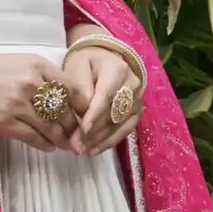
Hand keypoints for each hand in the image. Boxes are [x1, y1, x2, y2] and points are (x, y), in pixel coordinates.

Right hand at [0, 52, 80, 150]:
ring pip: (51, 127)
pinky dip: (45, 144)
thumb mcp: (20, 62)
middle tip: (77, 136)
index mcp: (37, 65)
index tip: (84, 116)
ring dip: (61, 139)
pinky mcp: (4, 123)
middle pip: (63, 110)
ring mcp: (17, 104)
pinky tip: (49, 146)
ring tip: (65, 144)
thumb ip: (43, 76)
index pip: (71, 89)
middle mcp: (31, 83)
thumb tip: (66, 99)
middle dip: (73, 126)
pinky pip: (34, 138)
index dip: (81, 106)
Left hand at [62, 39, 144, 156]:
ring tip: (81, 151)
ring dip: (100, 140)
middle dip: (94, 132)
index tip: (82, 131)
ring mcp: (137, 100)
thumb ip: (80, 87)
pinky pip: (125, 130)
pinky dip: (109, 142)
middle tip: (75, 146)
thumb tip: (84, 111)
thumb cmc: (87, 63)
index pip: (106, 96)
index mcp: (118, 70)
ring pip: (119, 125)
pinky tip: (94, 151)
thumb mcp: (77, 67)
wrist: (104, 60)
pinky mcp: (136, 112)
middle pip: (113, 113)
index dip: (94, 115)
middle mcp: (133, 85)